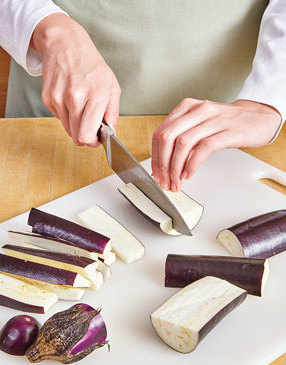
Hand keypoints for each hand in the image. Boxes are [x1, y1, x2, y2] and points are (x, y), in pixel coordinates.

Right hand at [30, 13, 120, 145]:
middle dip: (86, 137)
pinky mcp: (48, 98)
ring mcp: (59, 98)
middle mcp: (75, 98)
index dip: (93, 142)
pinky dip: (67, 115)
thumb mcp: (112, 87)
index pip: (87, 135)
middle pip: (77, 137)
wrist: (66, 44)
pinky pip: (59, 119)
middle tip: (91, 126)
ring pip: (68, 130)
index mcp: (95, 96)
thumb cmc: (92, 66)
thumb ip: (113, 114)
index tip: (97, 138)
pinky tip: (71, 99)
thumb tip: (112, 134)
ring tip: (81, 107)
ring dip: (76, 125)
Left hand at [152, 98, 280, 190]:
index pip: (160, 132)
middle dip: (162, 163)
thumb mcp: (199, 124)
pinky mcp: (228, 131)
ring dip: (175, 167)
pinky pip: (203, 148)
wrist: (258, 118)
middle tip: (164, 180)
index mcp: (186, 107)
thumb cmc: (226, 124)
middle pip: (167, 137)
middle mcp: (198, 110)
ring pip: (183, 143)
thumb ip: (181, 137)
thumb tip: (163, 163)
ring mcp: (214, 119)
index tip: (156, 173)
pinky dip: (192, 164)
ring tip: (176, 181)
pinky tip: (189, 173)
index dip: (155, 156)